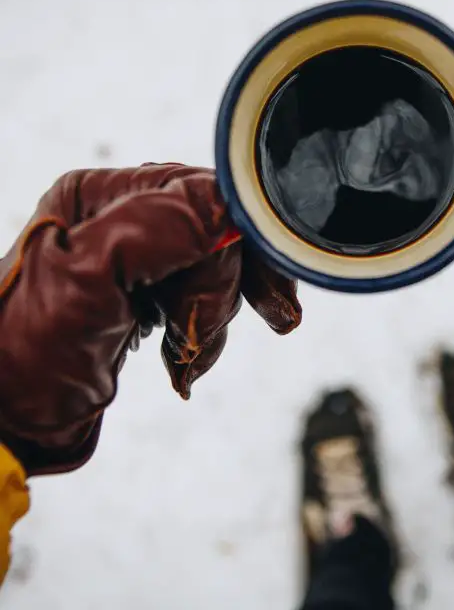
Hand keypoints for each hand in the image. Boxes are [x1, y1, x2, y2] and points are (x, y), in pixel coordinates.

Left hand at [0, 163, 301, 475]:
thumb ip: (159, 228)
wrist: (7, 415)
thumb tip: (231, 206)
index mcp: (105, 195)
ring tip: (184, 363)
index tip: (271, 303)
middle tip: (199, 345)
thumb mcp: (88, 282)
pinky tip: (182, 360)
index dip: (241, 248)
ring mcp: (138, 252)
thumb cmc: (26, 352)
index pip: (206, 197)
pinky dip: (203, 334)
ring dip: (211, 324)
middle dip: (221, 296)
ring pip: (219, 270)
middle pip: (219, 234)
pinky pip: (203, 296)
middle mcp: (125, 213)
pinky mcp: (149, 287)